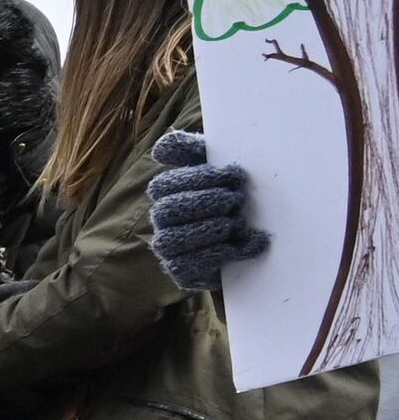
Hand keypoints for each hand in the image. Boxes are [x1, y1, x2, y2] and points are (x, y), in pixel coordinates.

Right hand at [145, 129, 266, 290]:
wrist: (257, 234)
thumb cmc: (234, 194)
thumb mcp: (216, 166)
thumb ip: (191, 151)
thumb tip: (162, 148)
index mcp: (168, 193)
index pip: (164, 185)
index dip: (198, 178)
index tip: (233, 174)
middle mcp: (163, 221)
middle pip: (166, 210)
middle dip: (204, 203)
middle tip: (236, 199)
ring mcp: (170, 248)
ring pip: (171, 239)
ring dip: (208, 229)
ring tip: (236, 223)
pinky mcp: (182, 272)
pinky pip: (187, 265)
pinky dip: (217, 253)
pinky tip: (240, 244)